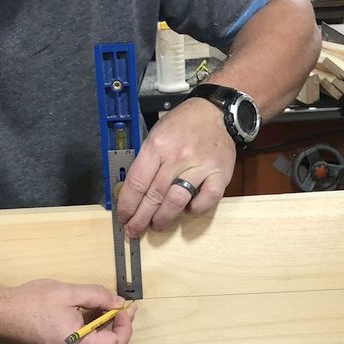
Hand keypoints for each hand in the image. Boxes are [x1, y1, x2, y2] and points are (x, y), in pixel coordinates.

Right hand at [0, 279, 136, 343]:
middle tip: (117, 303)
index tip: (123, 308)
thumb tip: (117, 302)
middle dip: (113, 324)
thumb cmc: (28, 304)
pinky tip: (81, 314)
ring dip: (99, 327)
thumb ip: (97, 296)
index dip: (125, 326)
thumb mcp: (67, 292)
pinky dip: (86, 332)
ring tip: (97, 304)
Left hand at [116, 97, 235, 237]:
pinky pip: (206, 201)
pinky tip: (187, 210)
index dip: (127, 205)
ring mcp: (200, 167)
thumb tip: (130, 193)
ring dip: (164, 219)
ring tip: (157, 225)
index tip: (123, 217)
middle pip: (154, 196)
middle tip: (135, 230)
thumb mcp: (156, 134)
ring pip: (176, 201)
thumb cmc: (182, 125)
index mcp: (157, 146)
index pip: (137, 182)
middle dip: (141, 218)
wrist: (215, 113)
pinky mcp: (220, 175)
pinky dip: (195, 210)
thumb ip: (145, 162)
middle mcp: (177, 157)